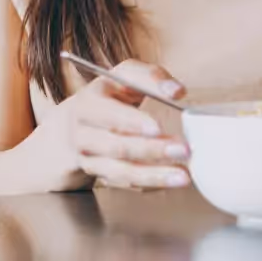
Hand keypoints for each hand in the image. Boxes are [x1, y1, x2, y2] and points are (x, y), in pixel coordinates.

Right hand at [46, 59, 190, 189]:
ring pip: (120, 171)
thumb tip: (176, 91)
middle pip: (115, 146)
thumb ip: (152, 77)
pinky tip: (171, 180)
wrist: (78, 123)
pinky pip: (126, 184)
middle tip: (183, 150)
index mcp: (88, 103)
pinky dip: (150, 184)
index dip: (132, 121)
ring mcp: (89, 159)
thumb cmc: (110, 96)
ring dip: (153, 175)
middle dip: (151, 150)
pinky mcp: (100, 176)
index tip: (157, 127)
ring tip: (183, 175)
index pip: (107, 113)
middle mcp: (83, 133)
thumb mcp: (125, 77)